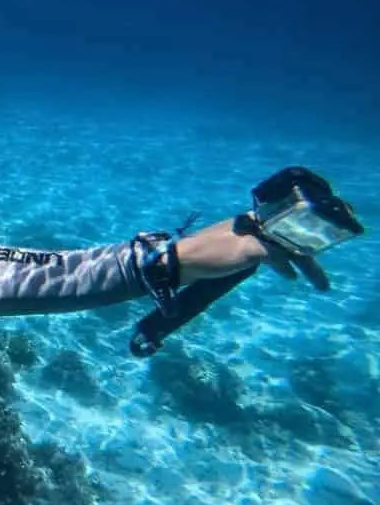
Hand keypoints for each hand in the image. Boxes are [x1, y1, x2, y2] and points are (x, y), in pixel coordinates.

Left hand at [174, 216, 329, 290]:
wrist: (182, 262)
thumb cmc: (213, 253)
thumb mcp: (247, 250)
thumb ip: (273, 253)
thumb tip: (291, 265)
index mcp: (256, 220)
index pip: (291, 230)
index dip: (308, 245)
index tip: (322, 257)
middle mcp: (254, 226)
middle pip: (289, 241)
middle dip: (307, 260)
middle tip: (323, 283)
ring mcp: (247, 238)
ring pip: (281, 250)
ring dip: (299, 264)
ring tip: (316, 282)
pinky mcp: (240, 251)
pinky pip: (271, 256)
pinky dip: (283, 266)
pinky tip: (290, 275)